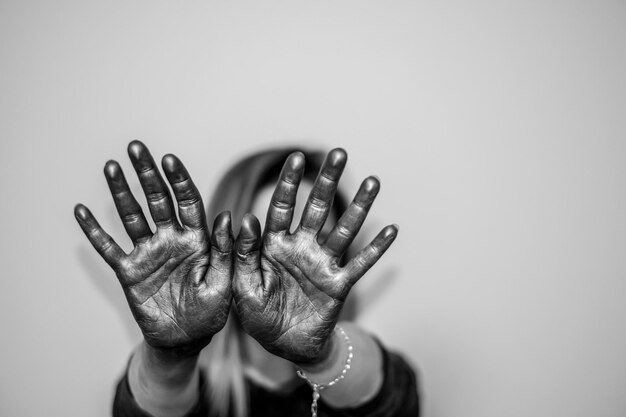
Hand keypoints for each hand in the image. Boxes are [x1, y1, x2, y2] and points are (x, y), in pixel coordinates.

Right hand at [75, 141, 232, 356]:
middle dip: (147, 173)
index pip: (187, 201)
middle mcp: (170, 239)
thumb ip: (225, 250)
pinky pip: (108, 248)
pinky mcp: (129, 270)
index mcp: (197, 239)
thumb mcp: (224, 282)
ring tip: (112, 166)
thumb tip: (228, 216)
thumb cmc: (211, 311)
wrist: (186, 338)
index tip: (169, 158)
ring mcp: (148, 253)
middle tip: (137, 147)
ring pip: (132, 216)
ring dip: (120, 192)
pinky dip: (95, 231)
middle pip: (157, 200)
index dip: (179, 180)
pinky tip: (81, 210)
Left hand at [232, 148, 397, 363]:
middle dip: (327, 181)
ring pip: (344, 230)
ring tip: (373, 181)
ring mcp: (323, 264)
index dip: (290, 182)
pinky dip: (376, 248)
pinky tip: (392, 229)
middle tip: (339, 153)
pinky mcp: (339, 284)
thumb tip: (245, 217)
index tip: (297, 157)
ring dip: (359, 206)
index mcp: (275, 245)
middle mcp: (302, 248)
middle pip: (317, 208)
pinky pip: (361, 264)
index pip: (282, 207)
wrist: (282, 345)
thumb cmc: (258, 315)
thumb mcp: (241, 285)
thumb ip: (243, 253)